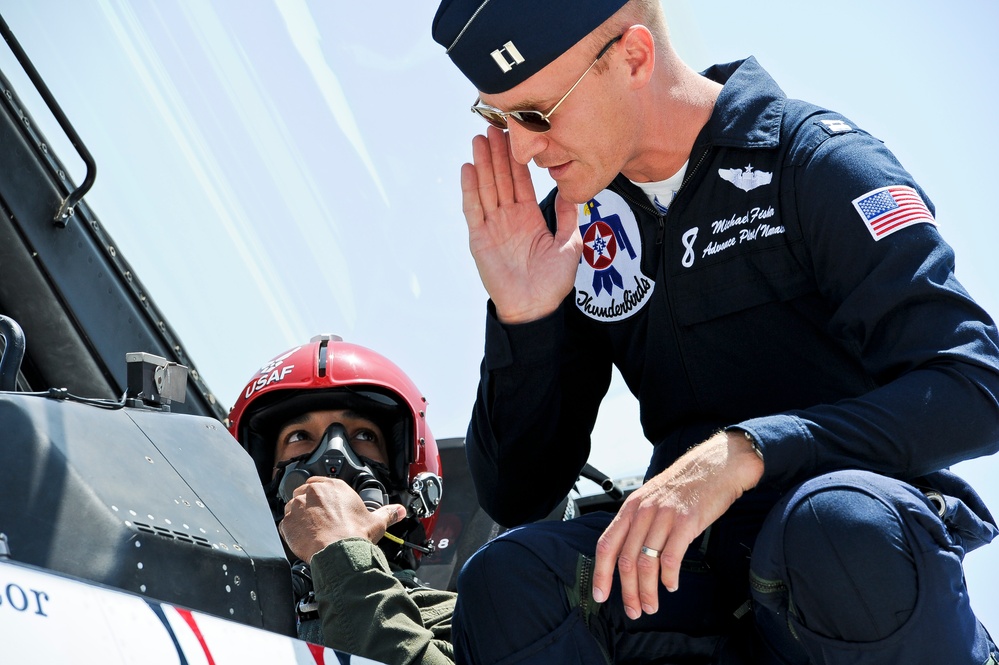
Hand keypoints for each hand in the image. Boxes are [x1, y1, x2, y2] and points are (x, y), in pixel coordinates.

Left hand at [278, 476, 405, 563]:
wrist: (338, 553)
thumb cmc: (354, 535)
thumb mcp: (376, 522)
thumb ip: (388, 513)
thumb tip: (399, 511)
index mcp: (334, 486)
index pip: (320, 482)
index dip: (321, 495)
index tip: (324, 506)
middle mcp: (314, 491)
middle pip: (305, 493)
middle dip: (309, 505)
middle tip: (319, 521)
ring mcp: (298, 505)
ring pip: (293, 507)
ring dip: (299, 517)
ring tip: (312, 531)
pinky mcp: (287, 521)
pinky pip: (285, 524)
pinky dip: (292, 531)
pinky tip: (304, 539)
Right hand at [461, 125, 581, 323]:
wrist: (534, 308)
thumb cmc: (552, 283)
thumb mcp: (568, 245)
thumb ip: (568, 218)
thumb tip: (573, 192)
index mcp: (529, 217)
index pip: (521, 181)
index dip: (517, 159)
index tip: (516, 135)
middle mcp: (509, 218)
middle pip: (501, 179)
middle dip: (497, 153)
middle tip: (493, 125)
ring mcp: (492, 227)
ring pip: (486, 188)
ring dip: (482, 163)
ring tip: (479, 138)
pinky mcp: (479, 238)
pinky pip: (473, 209)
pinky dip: (470, 189)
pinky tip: (468, 168)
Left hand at [591, 431, 763, 618]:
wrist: (715, 465)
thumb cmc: (686, 484)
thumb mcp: (653, 498)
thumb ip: (640, 522)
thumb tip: (629, 554)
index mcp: (631, 507)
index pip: (606, 544)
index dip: (601, 573)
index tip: (600, 594)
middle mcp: (643, 511)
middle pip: (625, 560)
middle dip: (627, 591)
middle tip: (633, 609)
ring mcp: (663, 516)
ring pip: (645, 562)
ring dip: (647, 590)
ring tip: (651, 605)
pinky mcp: (685, 522)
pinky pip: (670, 557)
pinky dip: (668, 577)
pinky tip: (671, 585)